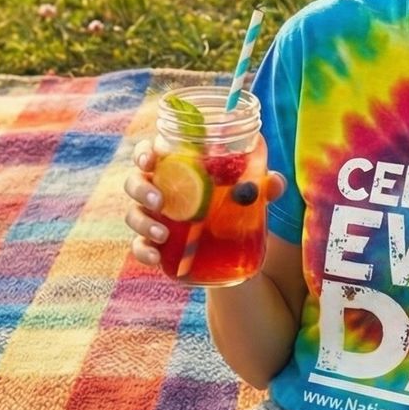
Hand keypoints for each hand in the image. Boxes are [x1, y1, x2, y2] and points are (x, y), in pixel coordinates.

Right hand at [123, 143, 285, 268]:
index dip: (145, 153)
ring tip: (162, 234)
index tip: (152, 159)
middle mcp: (160, 190)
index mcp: (178, 169)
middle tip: (159, 200)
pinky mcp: (156, 245)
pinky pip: (139, 246)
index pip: (151, 153)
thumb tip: (275, 182)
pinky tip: (155, 256)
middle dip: (141, 188)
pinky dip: (143, 250)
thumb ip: (263, 186)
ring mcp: (154, 219)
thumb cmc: (235, 208)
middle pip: (135, 181)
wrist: (235, 251)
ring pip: (133, 214)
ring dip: (143, 221)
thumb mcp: (252, 195)